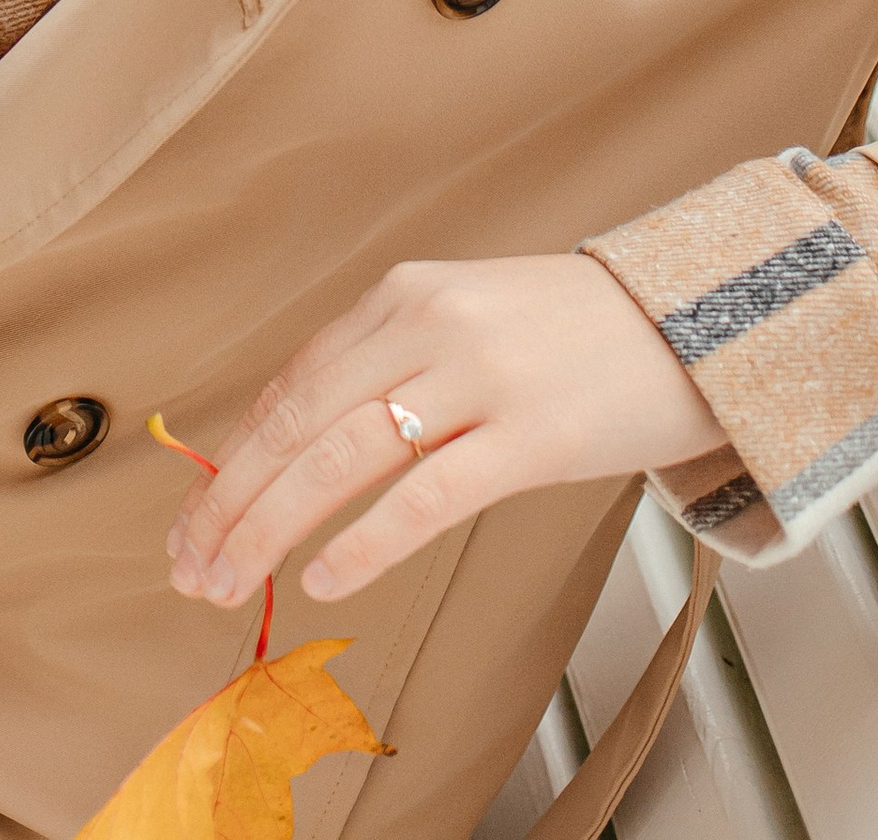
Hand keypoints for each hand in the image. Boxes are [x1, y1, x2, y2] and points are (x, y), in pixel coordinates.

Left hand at [167, 254, 724, 613]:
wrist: (688, 319)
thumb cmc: (568, 335)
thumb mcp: (463, 319)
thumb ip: (387, 366)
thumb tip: (297, 446)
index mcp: (403, 294)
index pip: (290, 386)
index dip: (232, 460)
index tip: (192, 519)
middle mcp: (428, 324)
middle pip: (298, 424)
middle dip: (232, 503)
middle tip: (189, 569)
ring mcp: (478, 378)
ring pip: (340, 459)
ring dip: (271, 529)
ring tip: (229, 583)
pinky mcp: (530, 436)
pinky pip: (425, 497)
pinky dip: (364, 542)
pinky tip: (323, 578)